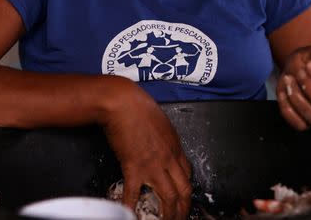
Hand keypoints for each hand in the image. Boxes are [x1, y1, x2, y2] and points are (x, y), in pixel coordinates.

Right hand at [101, 79, 191, 219]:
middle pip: (184, 189)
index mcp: (175, 146)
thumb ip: (163, 136)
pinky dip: (131, 206)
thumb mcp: (160, 121)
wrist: (123, 102)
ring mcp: (153, 164)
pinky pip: (134, 193)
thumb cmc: (138, 105)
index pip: (187, 173)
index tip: (184, 196)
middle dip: (184, 208)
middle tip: (180, 218)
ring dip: (169, 214)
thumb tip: (160, 144)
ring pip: (169, 197)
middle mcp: (168, 158)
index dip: (187, 188)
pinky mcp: (134, 167)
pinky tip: (130, 214)